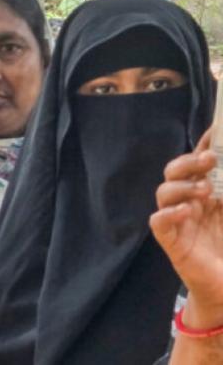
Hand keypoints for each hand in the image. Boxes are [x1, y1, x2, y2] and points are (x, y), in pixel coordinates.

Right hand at [150, 143, 222, 328]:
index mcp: (208, 194)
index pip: (200, 165)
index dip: (203, 147)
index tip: (215, 132)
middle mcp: (189, 203)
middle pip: (175, 172)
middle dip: (189, 162)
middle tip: (209, 159)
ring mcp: (177, 221)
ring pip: (164, 192)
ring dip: (182, 186)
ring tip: (205, 190)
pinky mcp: (170, 241)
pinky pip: (159, 221)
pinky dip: (170, 213)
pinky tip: (186, 211)